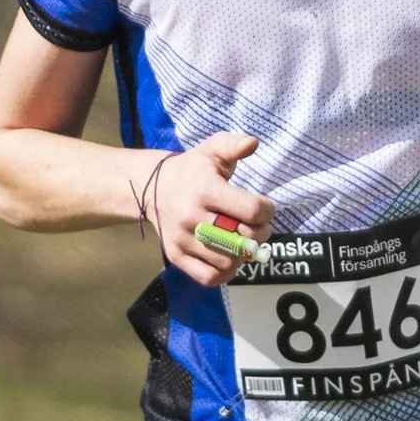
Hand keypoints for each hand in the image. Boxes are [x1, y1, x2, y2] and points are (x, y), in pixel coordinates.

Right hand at [152, 133, 274, 288]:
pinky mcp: (176, 256)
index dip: (268, 211)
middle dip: (261, 233)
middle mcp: (192, 217)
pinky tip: (230, 258)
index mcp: (205, 190)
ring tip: (244, 240)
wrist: (152, 187)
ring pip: (228, 261)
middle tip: (259, 226)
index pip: (252, 210)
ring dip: (245, 254)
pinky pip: (208, 277)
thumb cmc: (191, 169)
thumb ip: (233, 145)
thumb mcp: (211, 150)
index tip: (266, 208)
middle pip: (243, 238)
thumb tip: (252, 143)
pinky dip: (226, 272)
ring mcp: (182, 240)